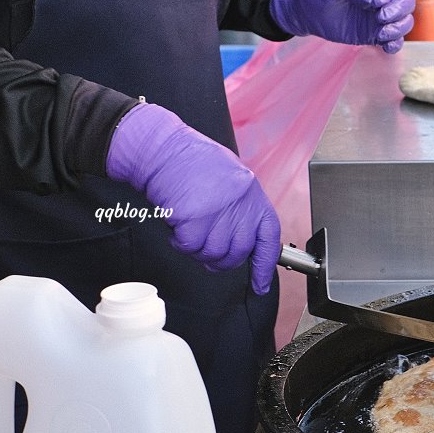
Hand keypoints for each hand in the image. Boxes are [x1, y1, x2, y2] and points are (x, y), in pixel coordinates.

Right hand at [105, 103, 279, 295]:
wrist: (164, 148)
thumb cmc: (194, 161)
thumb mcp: (232, 180)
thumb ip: (241, 210)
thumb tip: (243, 239)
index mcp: (253, 196)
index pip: (269, 239)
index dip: (265, 266)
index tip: (261, 284)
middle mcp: (239, 205)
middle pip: (238, 252)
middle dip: (223, 261)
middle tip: (209, 254)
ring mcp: (217, 212)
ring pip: (213, 253)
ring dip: (199, 251)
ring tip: (190, 234)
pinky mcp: (192, 217)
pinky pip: (190, 246)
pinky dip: (181, 243)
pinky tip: (177, 229)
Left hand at [271, 0, 415, 53]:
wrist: (303, 9)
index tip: (376, 1)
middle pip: (405, 0)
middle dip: (398, 11)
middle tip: (380, 18)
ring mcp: (378, 16)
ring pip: (404, 20)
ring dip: (398, 28)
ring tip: (382, 33)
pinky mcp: (374, 33)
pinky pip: (394, 39)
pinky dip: (395, 44)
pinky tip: (385, 46)